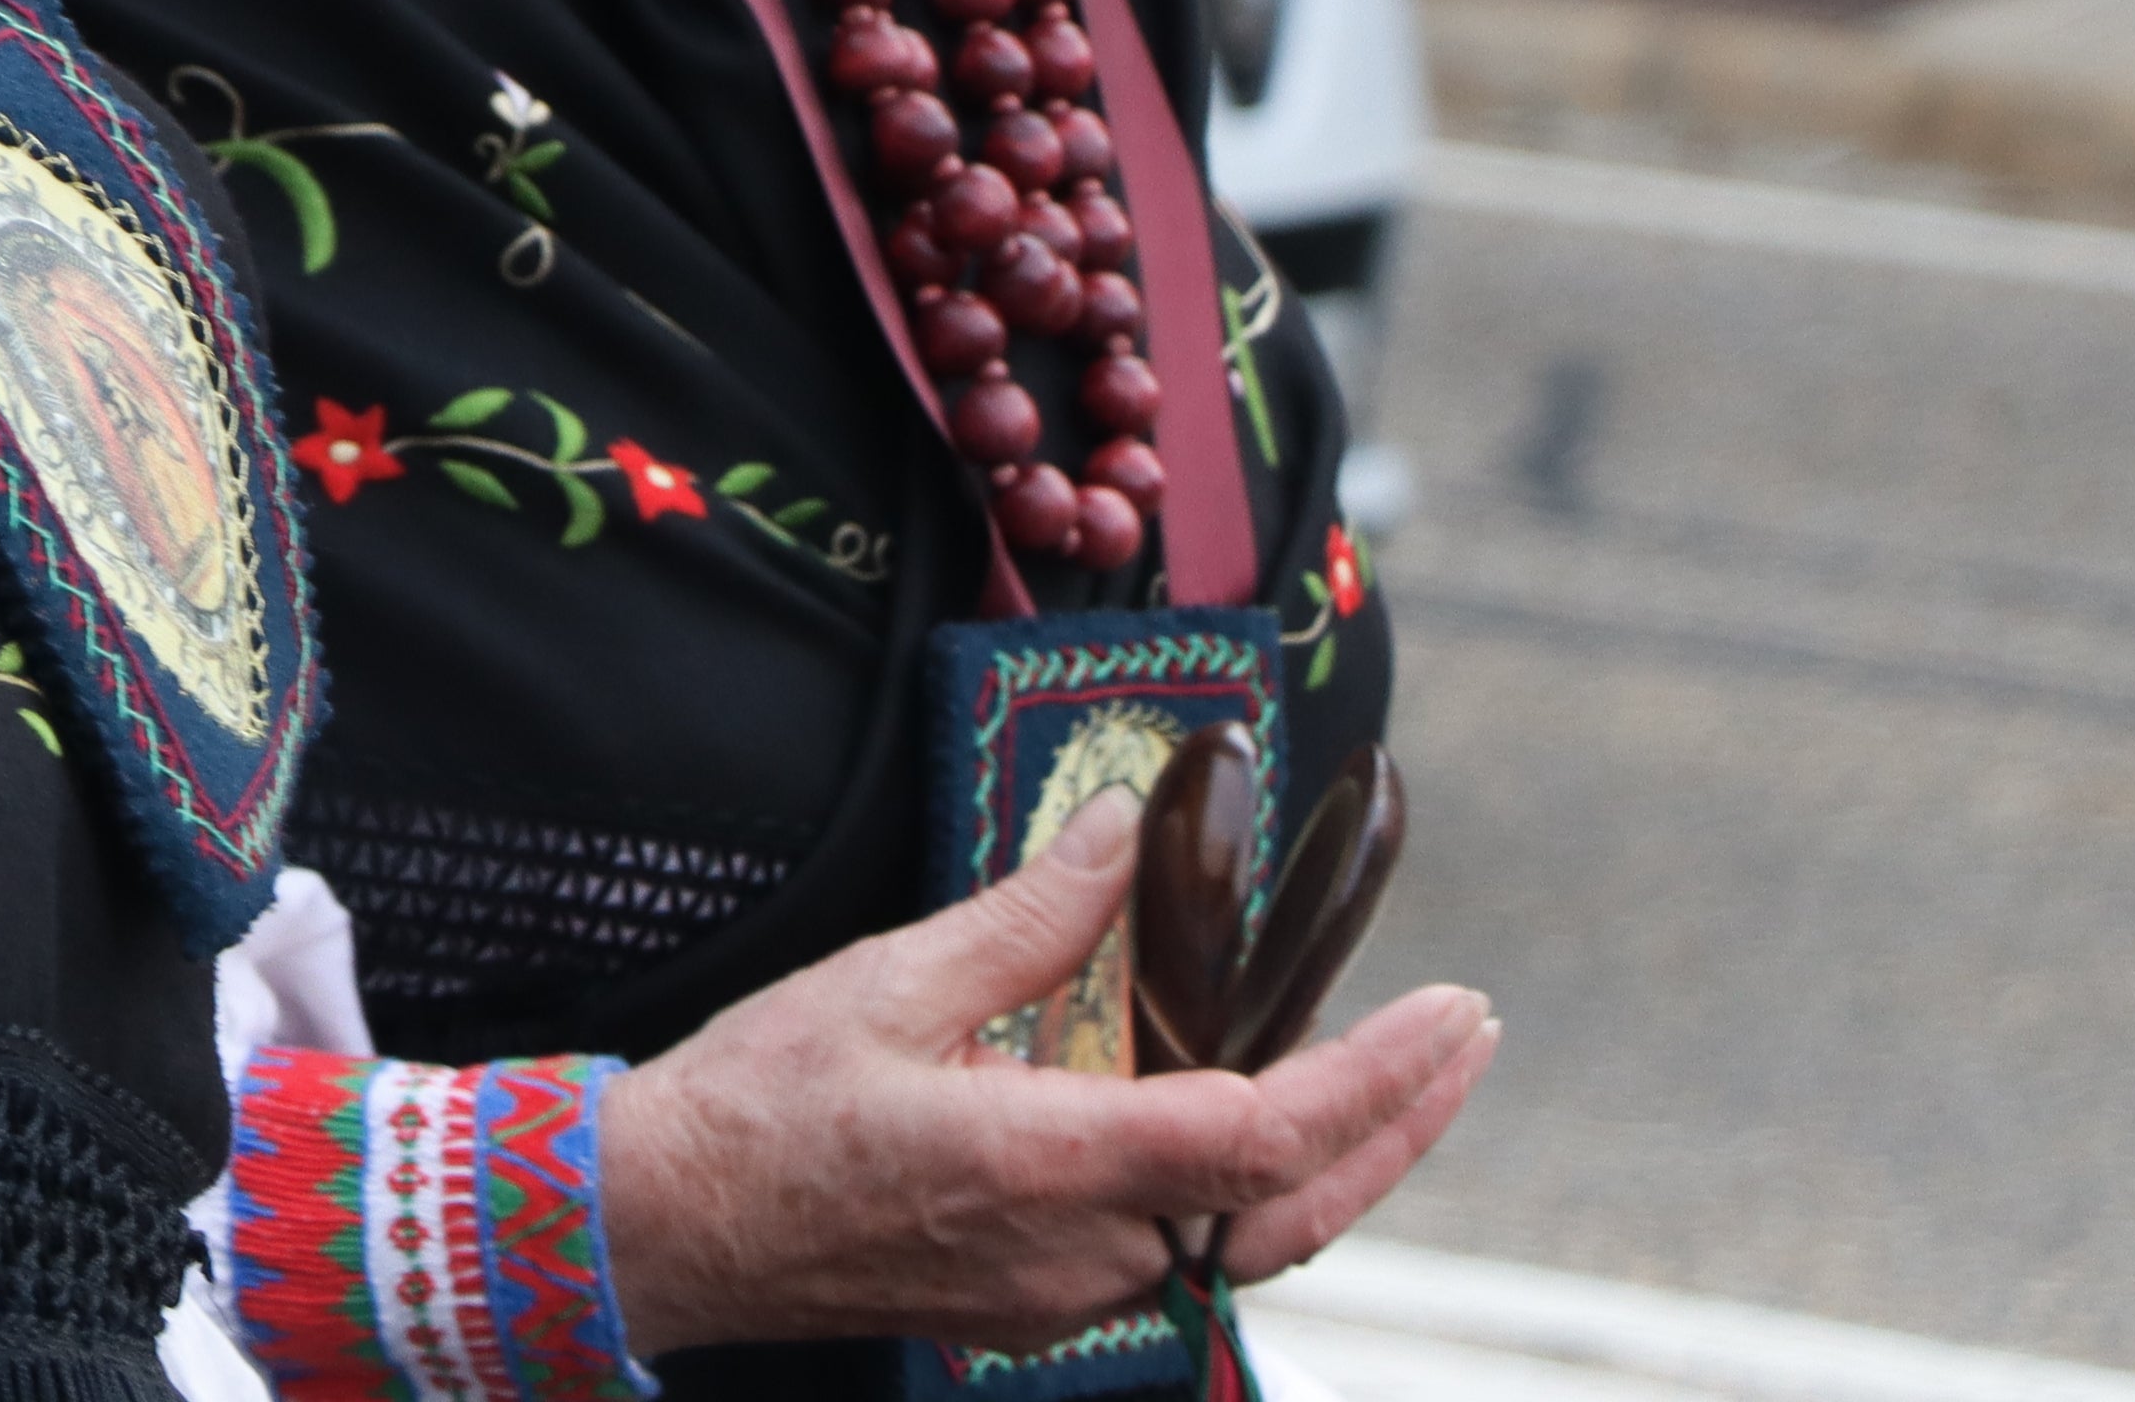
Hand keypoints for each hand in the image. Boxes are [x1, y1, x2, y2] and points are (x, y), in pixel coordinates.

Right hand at [598, 794, 1497, 1357]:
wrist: (666, 1231)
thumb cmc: (757, 1112)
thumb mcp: (886, 983)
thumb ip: (1029, 917)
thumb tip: (1128, 832)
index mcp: (1051, 1165)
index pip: (1267, 1138)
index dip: (1376, 1083)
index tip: (1447, 1015)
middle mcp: (1084, 1252)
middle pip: (1298, 1210)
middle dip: (1402, 1125)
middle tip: (1468, 1035)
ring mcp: (1067, 1293)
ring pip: (1250, 1242)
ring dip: (1338, 1161)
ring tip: (1398, 1076)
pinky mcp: (1040, 1303)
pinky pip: (1184, 1254)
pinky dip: (1252, 1191)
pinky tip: (1260, 1125)